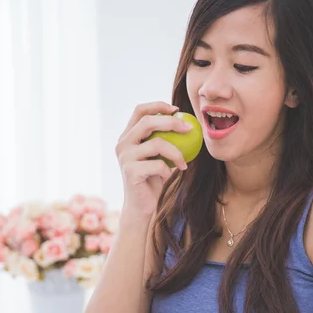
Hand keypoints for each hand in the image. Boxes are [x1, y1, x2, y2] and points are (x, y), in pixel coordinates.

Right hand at [116, 101, 189, 216]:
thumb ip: (164, 139)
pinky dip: (169, 170)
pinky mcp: (130, 171)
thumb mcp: (160, 157)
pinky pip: (158, 165)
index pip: (140, 111)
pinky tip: (170, 176)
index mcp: (128, 136)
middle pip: (148, 122)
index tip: (177, 110)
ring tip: (184, 162)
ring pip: (157, 144)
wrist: (142, 206)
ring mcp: (125, 157)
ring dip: (176, 152)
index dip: (158, 106)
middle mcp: (123, 144)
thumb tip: (187, 122)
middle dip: (171, 122)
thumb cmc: (154, 180)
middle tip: (189, 129)